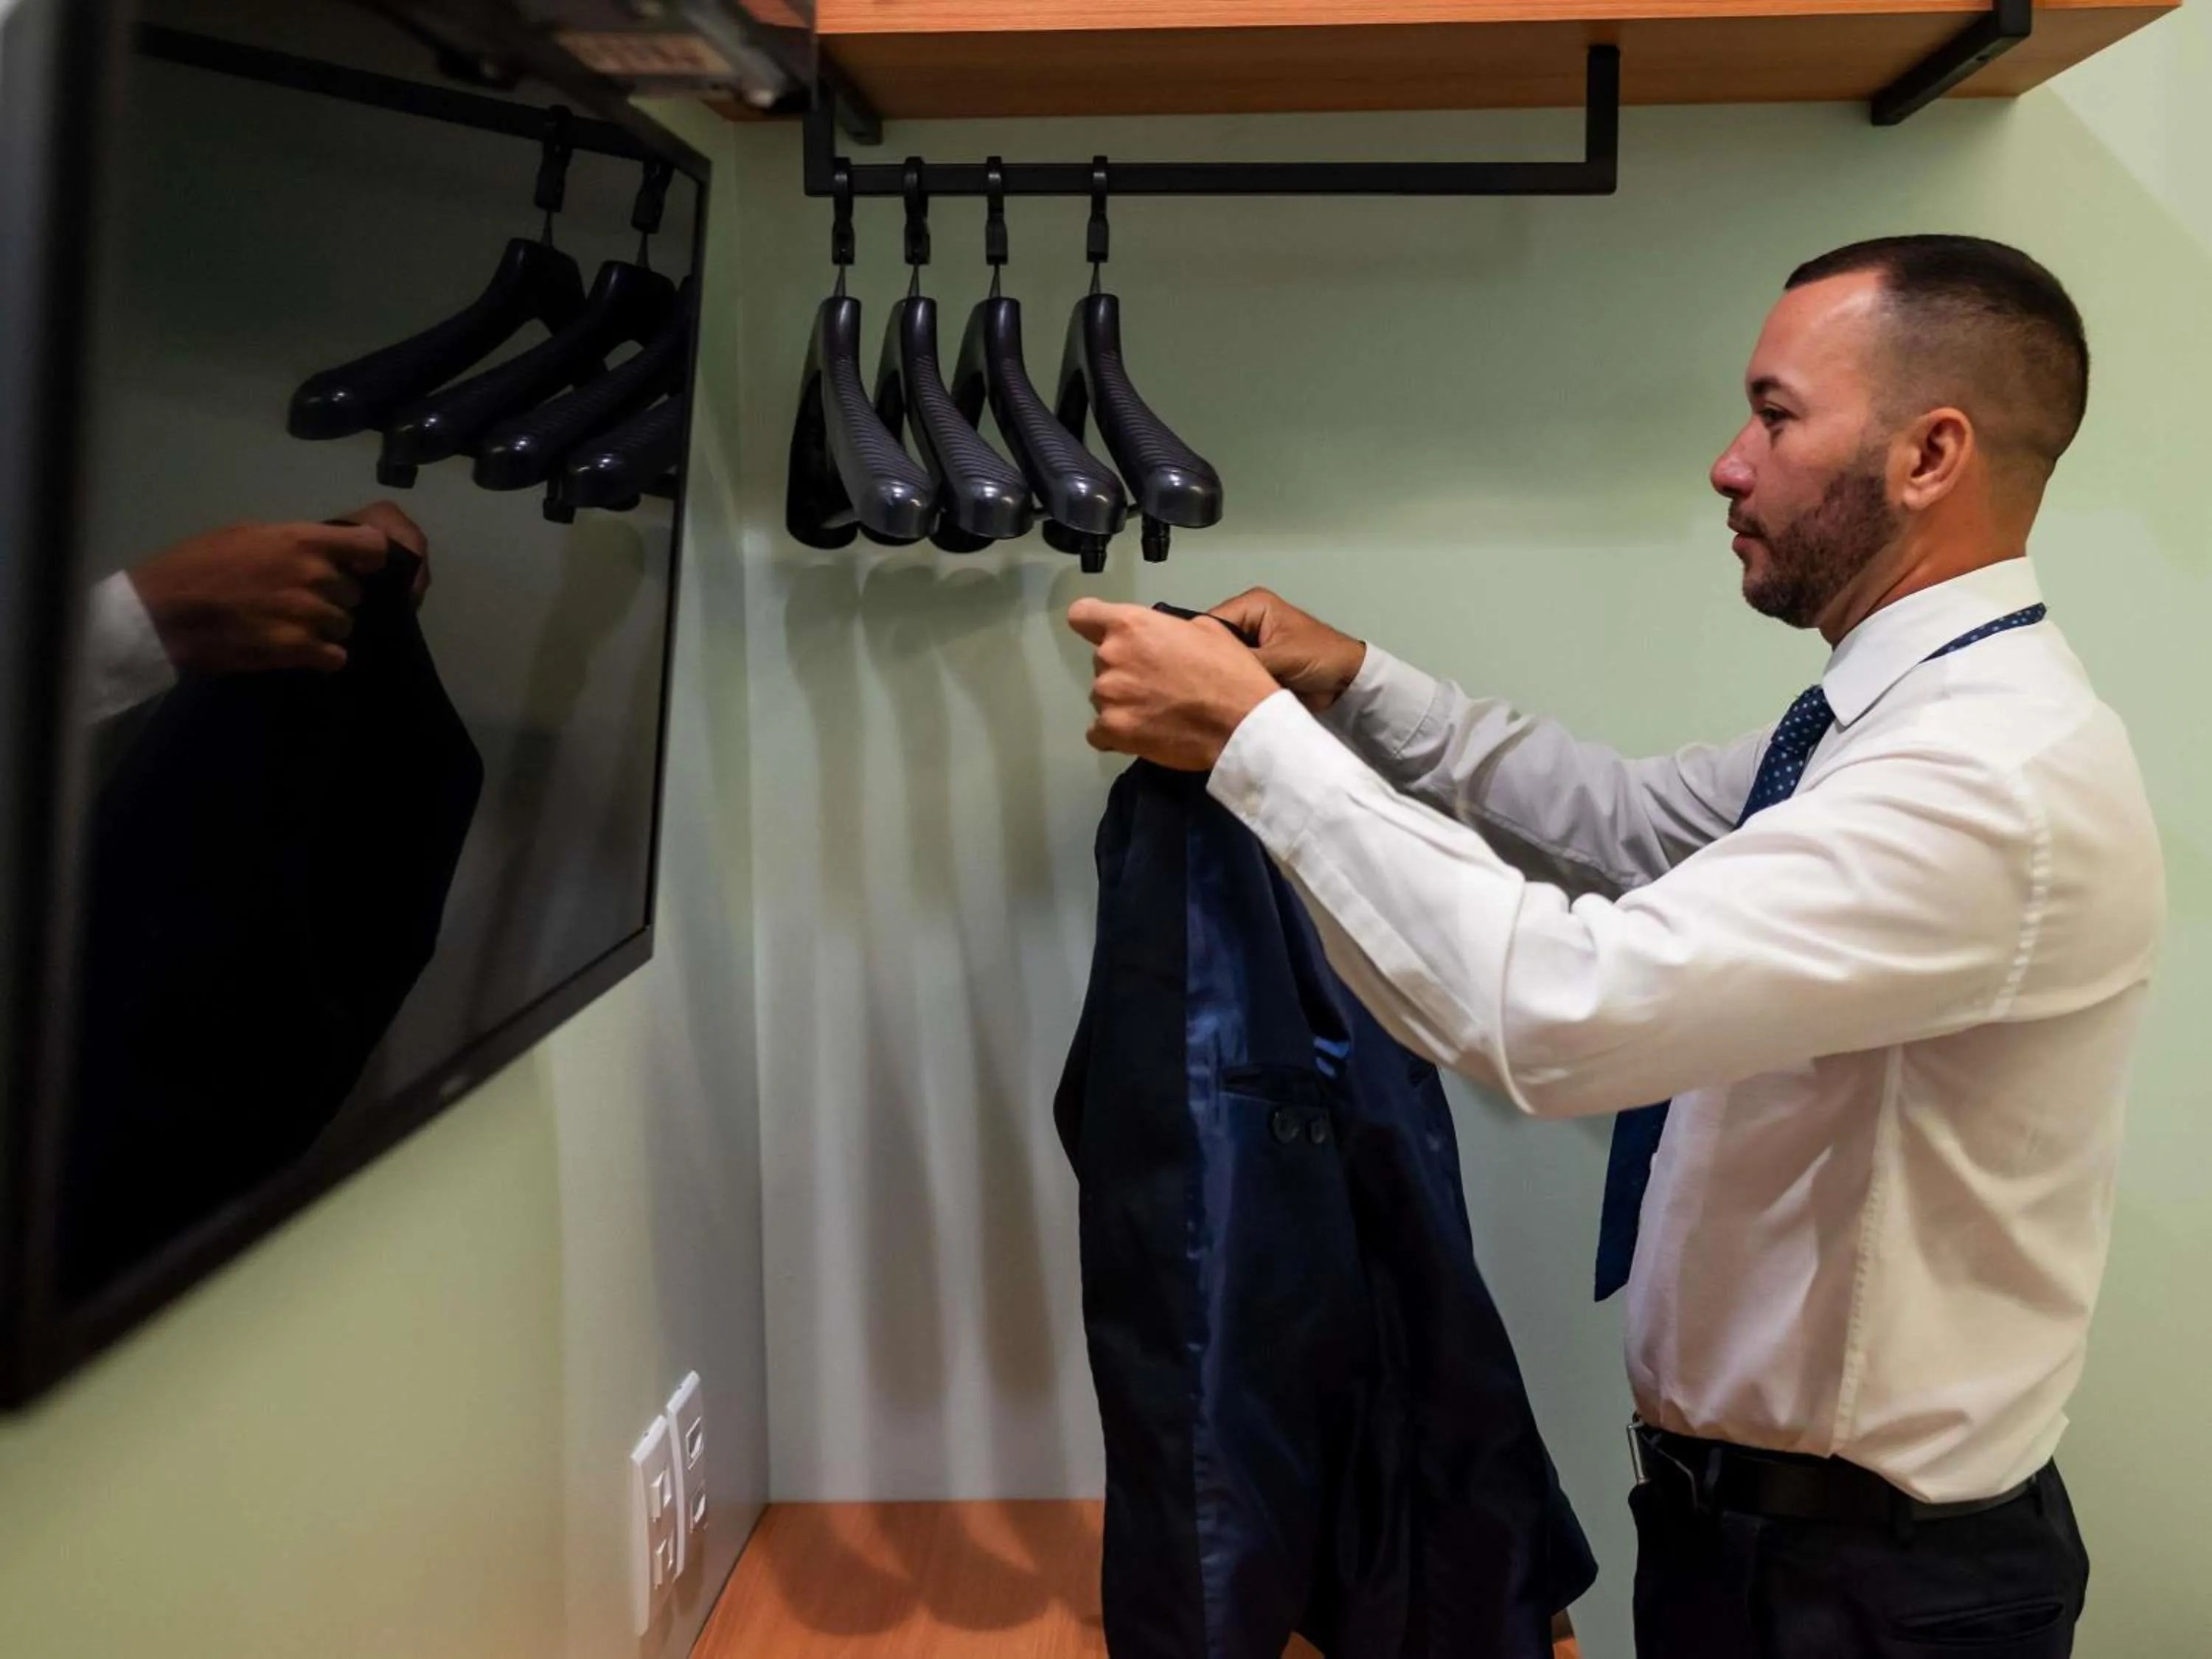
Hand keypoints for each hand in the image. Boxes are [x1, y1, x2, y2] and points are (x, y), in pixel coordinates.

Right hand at [126, 503, 422, 674]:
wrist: (162, 612)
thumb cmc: (196, 566)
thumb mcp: (246, 535)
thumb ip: (292, 542)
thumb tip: (324, 552)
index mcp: (302, 540)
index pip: (372, 546)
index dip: (369, 559)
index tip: (357, 568)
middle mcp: (314, 575)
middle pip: (354, 593)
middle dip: (333, 598)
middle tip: (300, 603)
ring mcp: (309, 614)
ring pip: (344, 625)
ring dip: (324, 629)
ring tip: (291, 627)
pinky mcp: (298, 649)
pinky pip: (335, 657)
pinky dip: (322, 657)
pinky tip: (299, 652)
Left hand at [1068, 599, 1282, 771]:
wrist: (1241, 725)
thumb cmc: (1230, 674)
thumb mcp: (1206, 629)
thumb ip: (1168, 629)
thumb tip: (1160, 640)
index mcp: (1132, 625)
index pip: (1083, 615)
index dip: (1093, 624)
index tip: (1104, 634)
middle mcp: (1112, 656)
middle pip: (1102, 660)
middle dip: (1124, 669)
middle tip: (1156, 684)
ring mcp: (1108, 695)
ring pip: (1102, 696)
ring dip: (1122, 702)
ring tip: (1156, 712)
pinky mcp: (1113, 730)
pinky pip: (1098, 732)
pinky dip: (1115, 734)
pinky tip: (1141, 733)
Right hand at [1208, 587, 1365, 712]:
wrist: (1347, 682)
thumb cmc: (1321, 656)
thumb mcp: (1281, 656)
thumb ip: (1246, 660)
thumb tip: (1211, 669)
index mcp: (1252, 605)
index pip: (1210, 621)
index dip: (1198, 643)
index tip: (1188, 668)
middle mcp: (1247, 621)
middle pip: (1213, 641)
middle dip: (1208, 661)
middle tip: (1196, 684)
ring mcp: (1250, 644)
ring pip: (1221, 660)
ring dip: (1220, 676)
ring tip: (1208, 692)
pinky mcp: (1255, 665)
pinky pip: (1233, 674)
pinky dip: (1231, 685)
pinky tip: (1221, 697)